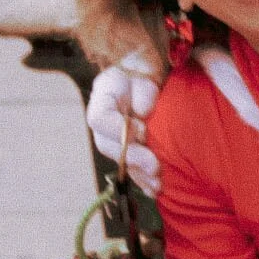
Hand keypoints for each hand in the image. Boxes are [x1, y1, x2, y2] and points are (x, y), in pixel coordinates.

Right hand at [85, 52, 161, 195]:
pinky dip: (143, 179)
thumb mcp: (146, 73)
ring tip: (158, 185)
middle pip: (107, 145)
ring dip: (139, 174)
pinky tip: (154, 189)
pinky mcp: (128, 146)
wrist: (149, 72)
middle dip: (132, 159)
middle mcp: (104, 119)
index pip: (100, 118)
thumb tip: (143, 112)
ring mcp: (113, 134)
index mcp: (104, 95)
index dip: (119, 130)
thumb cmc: (148, 70)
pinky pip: (131, 167)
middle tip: (155, 167)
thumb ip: (144, 91)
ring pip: (119, 160)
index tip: (142, 132)